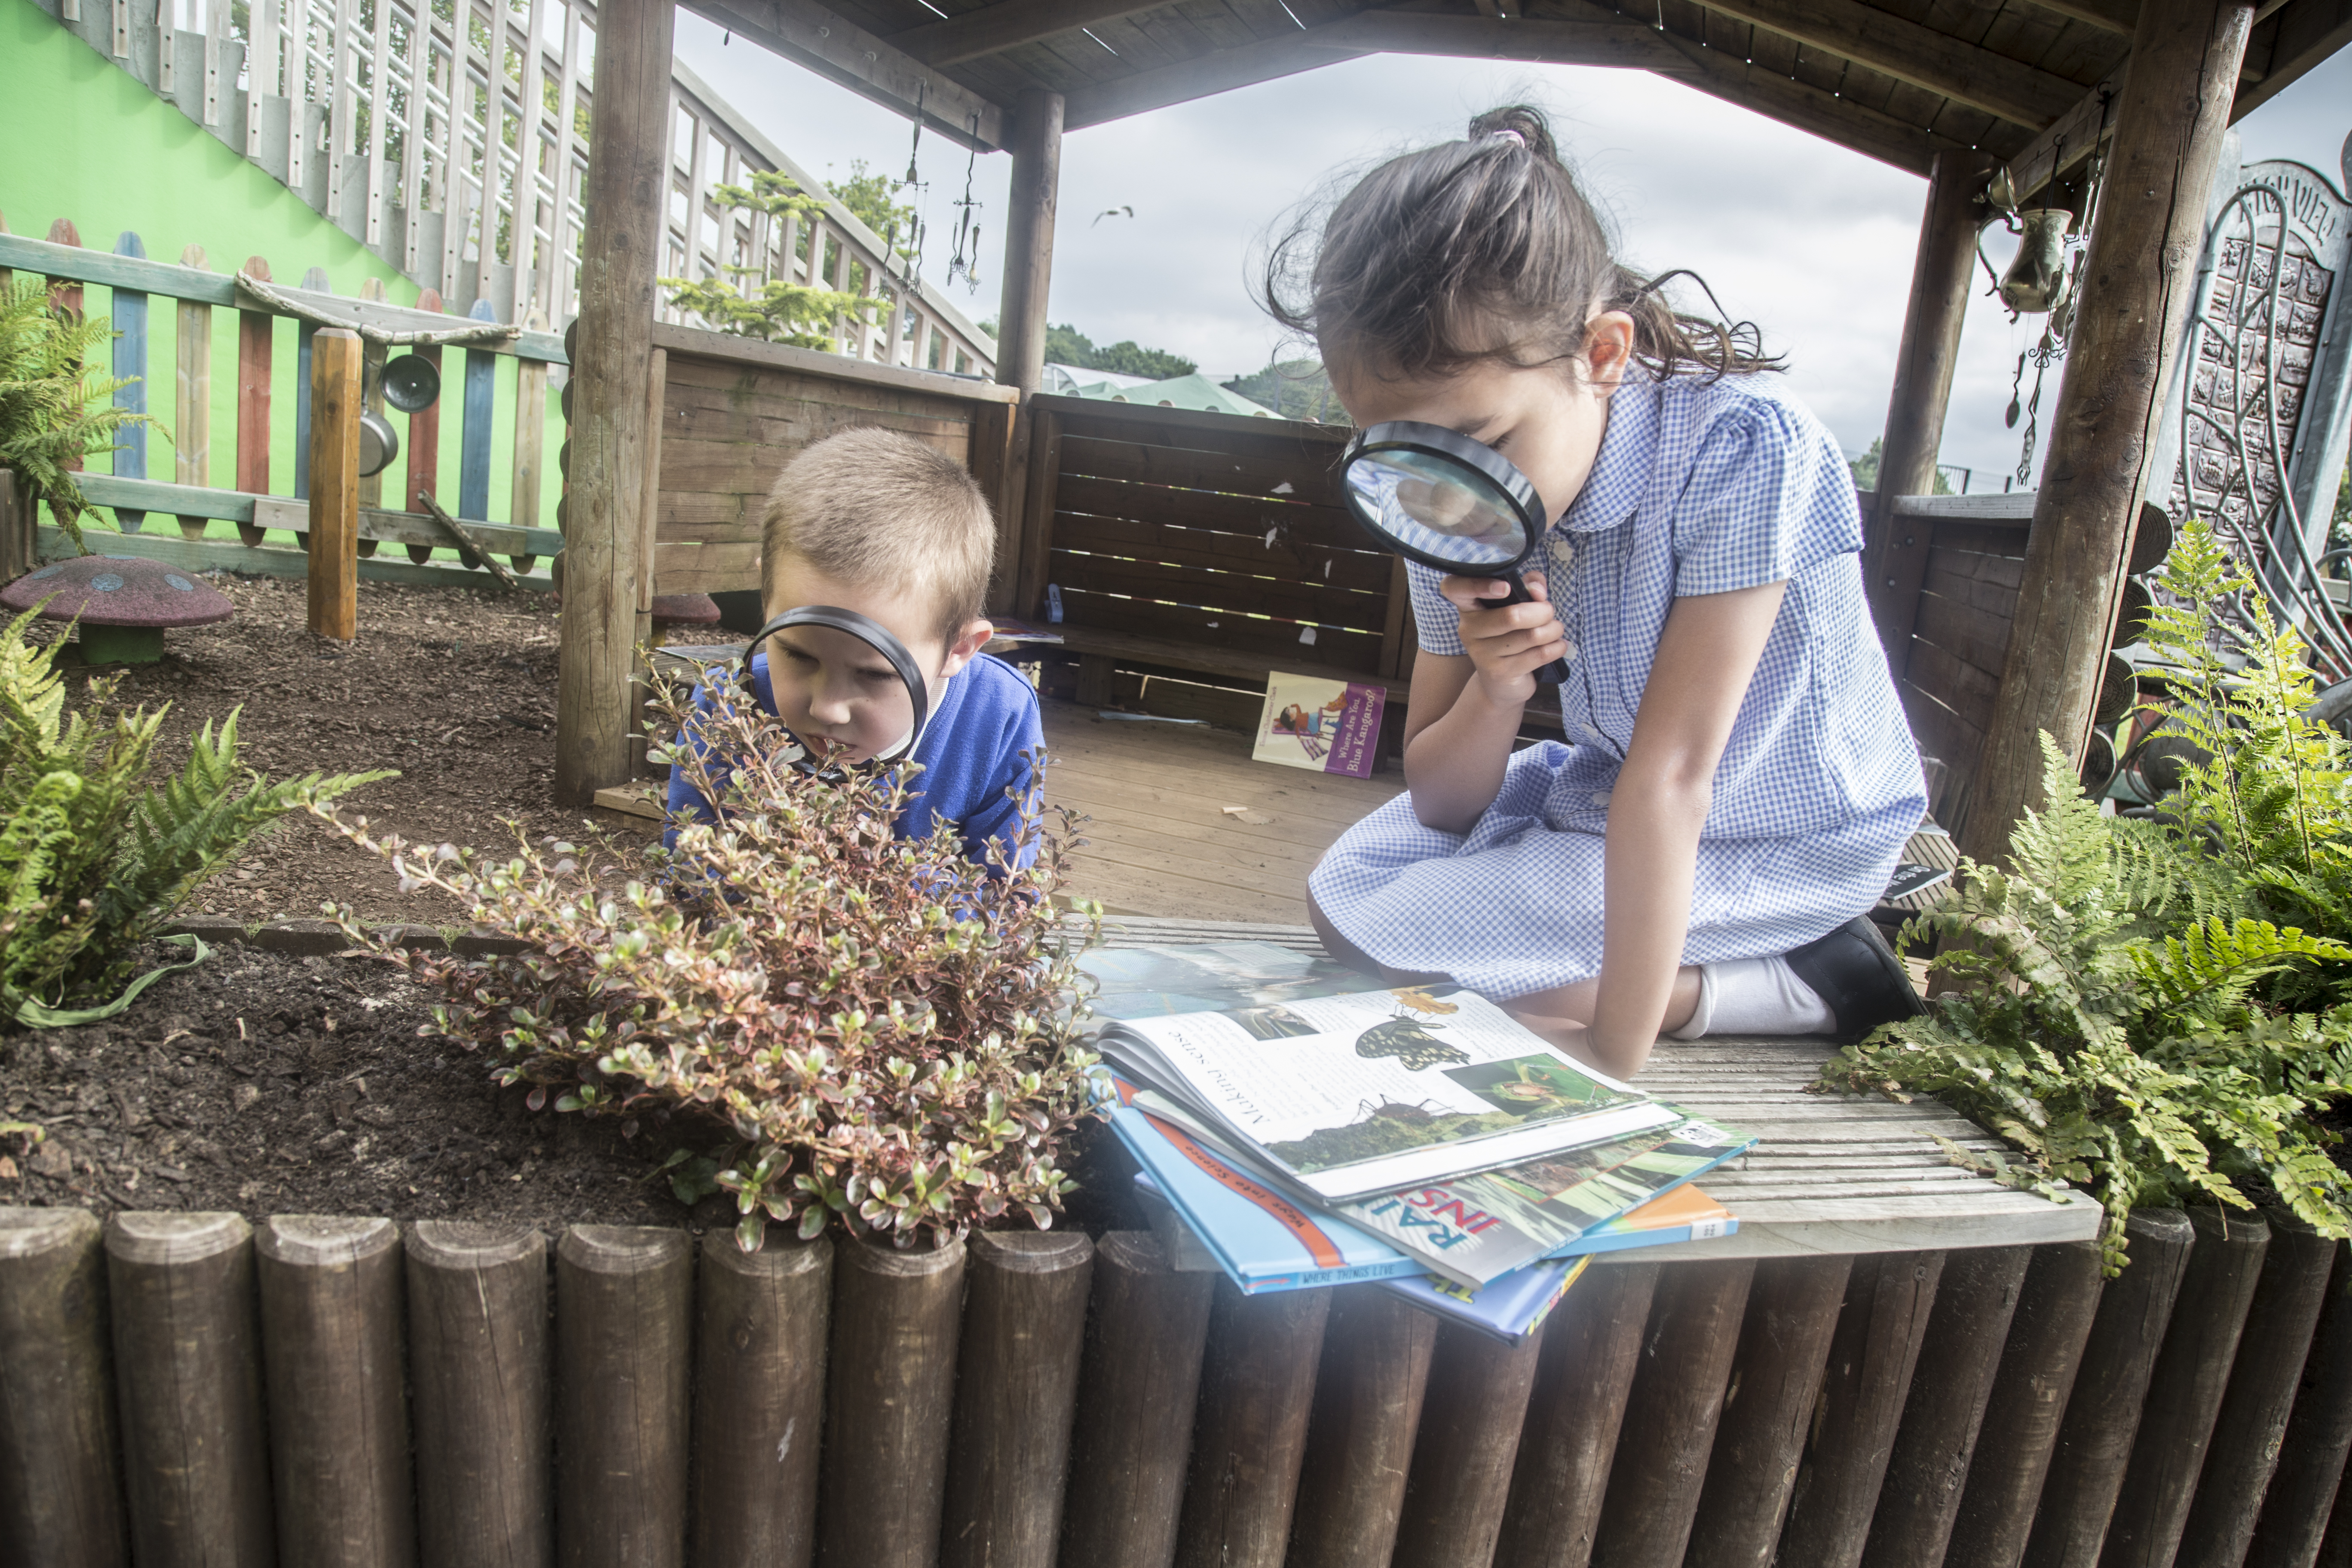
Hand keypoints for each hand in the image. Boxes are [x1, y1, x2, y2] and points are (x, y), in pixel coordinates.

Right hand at [1438, 571, 1565, 706]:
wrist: (1499, 683)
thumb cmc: (1509, 635)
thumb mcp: (1517, 605)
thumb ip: (1529, 586)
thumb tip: (1537, 590)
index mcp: (1468, 607)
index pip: (1455, 589)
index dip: (1477, 584)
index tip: (1505, 587)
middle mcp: (1469, 630)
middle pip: (1511, 616)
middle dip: (1542, 611)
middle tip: (1550, 612)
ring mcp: (1482, 654)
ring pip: (1530, 636)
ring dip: (1553, 630)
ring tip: (1556, 629)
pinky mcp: (1499, 673)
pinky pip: (1537, 655)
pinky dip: (1556, 647)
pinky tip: (1560, 645)